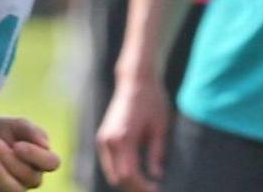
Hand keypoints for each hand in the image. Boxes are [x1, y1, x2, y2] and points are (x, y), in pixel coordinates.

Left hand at [0, 116, 59, 191]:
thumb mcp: (12, 123)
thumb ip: (29, 129)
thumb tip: (46, 144)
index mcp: (39, 157)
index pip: (52, 163)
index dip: (36, 156)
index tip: (17, 145)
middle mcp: (30, 176)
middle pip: (30, 176)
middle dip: (8, 157)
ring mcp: (13, 186)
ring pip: (16, 190)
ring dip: (2, 175)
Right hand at [96, 76, 169, 191]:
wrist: (135, 81)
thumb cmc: (152, 101)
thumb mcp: (159, 129)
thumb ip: (157, 154)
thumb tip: (156, 176)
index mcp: (123, 138)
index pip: (130, 174)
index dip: (143, 187)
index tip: (157, 190)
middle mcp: (109, 140)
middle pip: (118, 177)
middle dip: (135, 188)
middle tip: (153, 189)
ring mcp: (103, 138)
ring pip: (112, 172)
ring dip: (127, 182)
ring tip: (147, 184)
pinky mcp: (103, 136)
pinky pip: (110, 163)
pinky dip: (121, 172)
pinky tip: (137, 174)